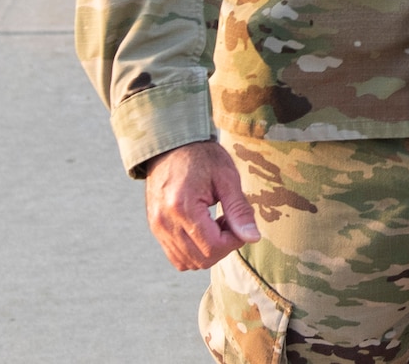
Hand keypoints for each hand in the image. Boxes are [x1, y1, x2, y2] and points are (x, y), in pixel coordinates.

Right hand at [143, 139, 260, 270]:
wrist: (172, 146)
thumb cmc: (202, 157)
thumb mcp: (227, 178)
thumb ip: (239, 210)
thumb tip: (253, 238)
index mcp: (183, 208)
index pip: (213, 247)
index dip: (234, 242)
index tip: (241, 224)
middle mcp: (165, 222)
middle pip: (200, 259)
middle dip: (222, 247)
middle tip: (230, 222)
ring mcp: (157, 228)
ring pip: (187, 262)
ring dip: (208, 251)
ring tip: (217, 224)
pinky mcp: (155, 229)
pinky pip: (176, 256)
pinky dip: (193, 251)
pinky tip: (203, 229)